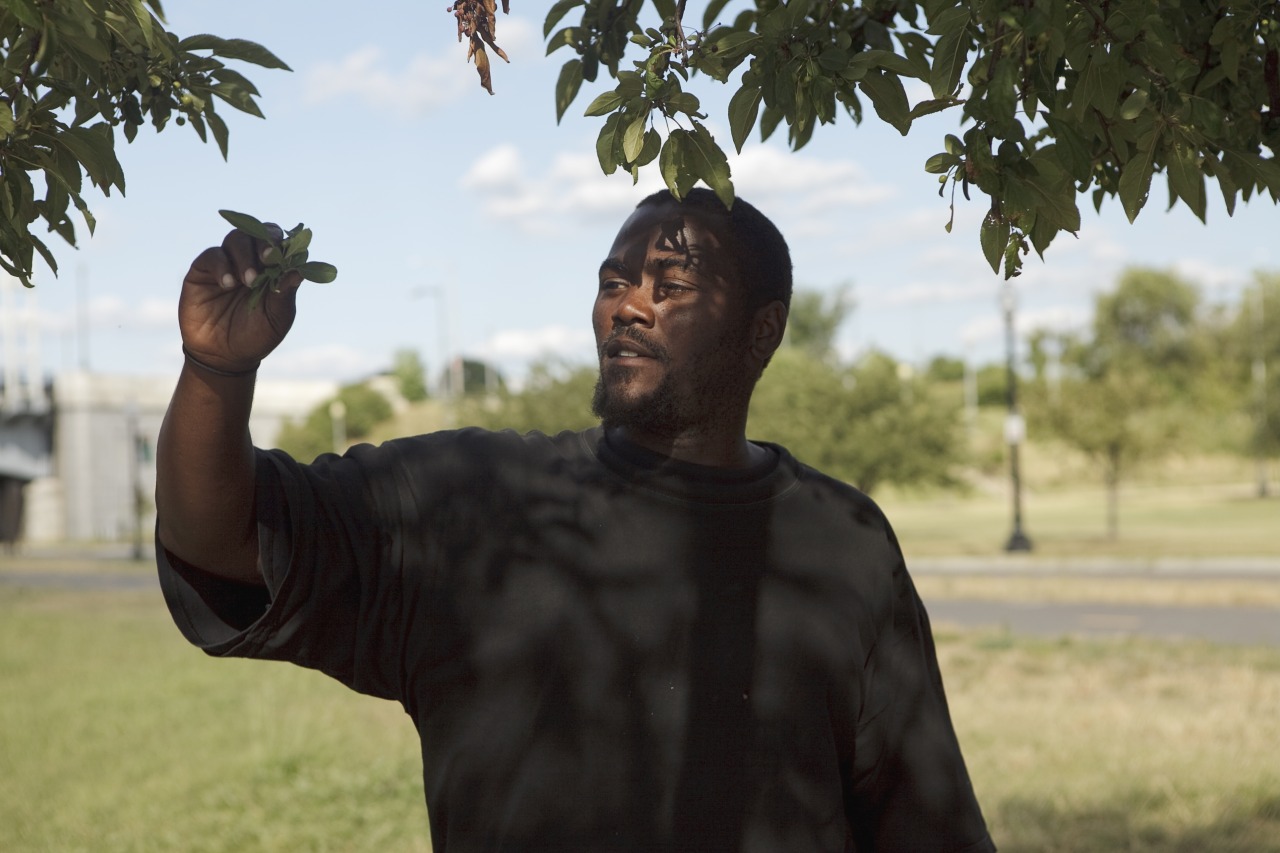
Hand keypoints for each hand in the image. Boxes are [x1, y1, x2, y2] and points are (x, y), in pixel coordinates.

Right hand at [178, 227, 301, 372]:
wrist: (224, 357)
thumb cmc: (256, 336)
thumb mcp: (276, 318)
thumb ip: (285, 293)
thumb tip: (299, 271)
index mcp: (272, 269)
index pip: (279, 244)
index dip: (283, 243)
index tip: (284, 253)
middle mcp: (250, 261)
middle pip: (257, 233)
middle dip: (264, 242)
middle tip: (268, 258)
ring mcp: (227, 263)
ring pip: (236, 239)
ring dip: (245, 256)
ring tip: (248, 281)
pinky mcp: (203, 270)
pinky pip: (213, 255)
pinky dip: (222, 266)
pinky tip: (228, 284)